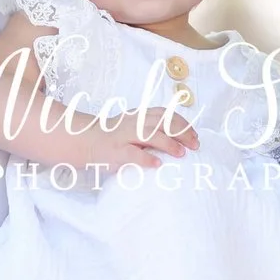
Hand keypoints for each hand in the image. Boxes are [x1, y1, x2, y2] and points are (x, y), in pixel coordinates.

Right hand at [41, 108, 200, 170]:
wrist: (83, 140)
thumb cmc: (113, 137)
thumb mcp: (133, 126)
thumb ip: (152, 128)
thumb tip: (180, 138)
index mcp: (139, 116)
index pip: (166, 115)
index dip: (183, 124)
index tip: (195, 136)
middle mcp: (133, 123)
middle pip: (162, 122)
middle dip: (181, 133)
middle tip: (195, 146)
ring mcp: (123, 136)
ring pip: (149, 134)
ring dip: (168, 143)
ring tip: (181, 154)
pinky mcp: (115, 151)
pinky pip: (132, 154)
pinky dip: (145, 158)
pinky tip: (157, 164)